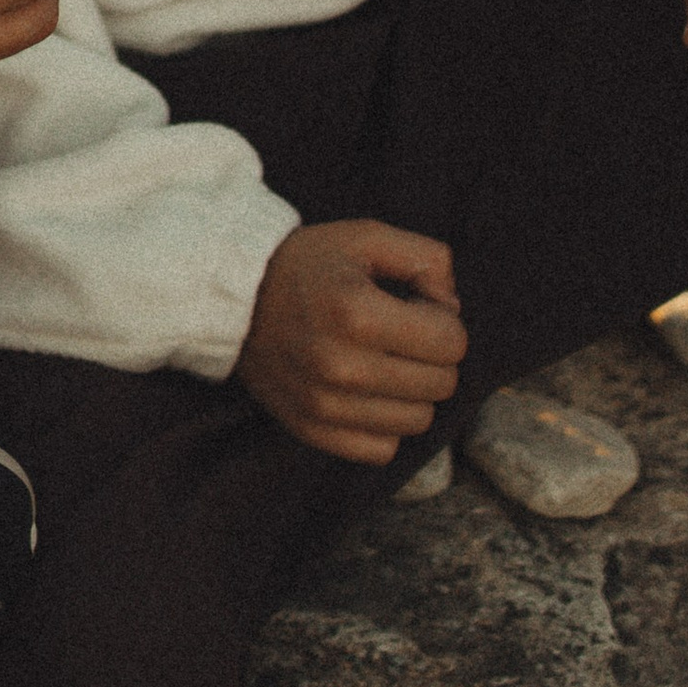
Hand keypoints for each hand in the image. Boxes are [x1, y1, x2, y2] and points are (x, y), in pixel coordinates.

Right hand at [236, 222, 465, 465]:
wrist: (234, 297)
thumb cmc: (308, 265)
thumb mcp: (366, 237)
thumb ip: (427, 259)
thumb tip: (453, 307)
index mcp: (356, 312)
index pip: (450, 342)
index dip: (444, 321)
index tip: (416, 308)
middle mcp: (340, 365)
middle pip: (440, 384)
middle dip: (433, 357)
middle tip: (402, 335)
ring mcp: (324, 404)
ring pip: (417, 420)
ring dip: (412, 392)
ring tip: (384, 362)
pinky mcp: (311, 429)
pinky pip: (382, 449)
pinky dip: (384, 424)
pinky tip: (368, 393)